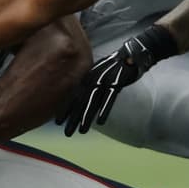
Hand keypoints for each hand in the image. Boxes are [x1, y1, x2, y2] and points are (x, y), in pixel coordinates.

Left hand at [56, 26, 175, 135]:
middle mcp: (93, 79)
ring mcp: (105, 80)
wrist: (131, 54)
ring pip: (93, 101)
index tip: (57, 121)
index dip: (65, 109)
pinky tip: (100, 122)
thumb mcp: (97, 72)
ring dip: (86, 116)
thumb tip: (79, 96)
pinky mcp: (117, 83)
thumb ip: (88, 83)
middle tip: (67, 132)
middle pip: (80, 100)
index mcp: (87, 77)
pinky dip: (104, 110)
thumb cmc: (114, 66)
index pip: (73, 95)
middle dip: (73, 118)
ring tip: (81, 131)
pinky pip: (109, 98)